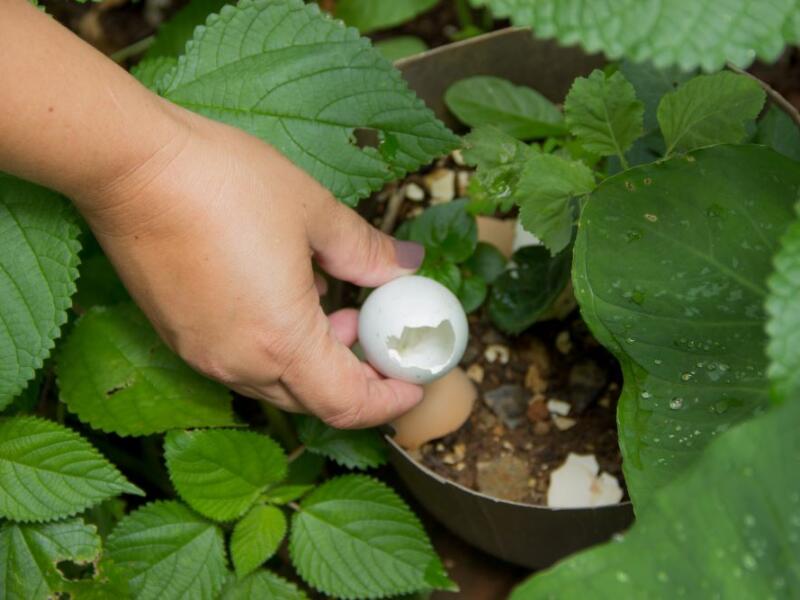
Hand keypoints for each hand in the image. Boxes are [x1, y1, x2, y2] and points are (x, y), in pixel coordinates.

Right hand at [74, 104, 424, 427]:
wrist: (132, 167)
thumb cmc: (224, 185)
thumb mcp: (313, 212)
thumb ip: (367, 252)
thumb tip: (407, 267)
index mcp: (281, 341)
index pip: (348, 405)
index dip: (389, 403)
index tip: (413, 382)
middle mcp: (238, 363)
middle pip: (313, 400)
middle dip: (355, 377)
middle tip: (375, 333)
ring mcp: (202, 354)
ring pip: (276, 382)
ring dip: (314, 360)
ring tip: (330, 305)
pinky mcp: (179, 337)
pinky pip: (241, 363)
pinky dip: (276, 348)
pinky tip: (282, 296)